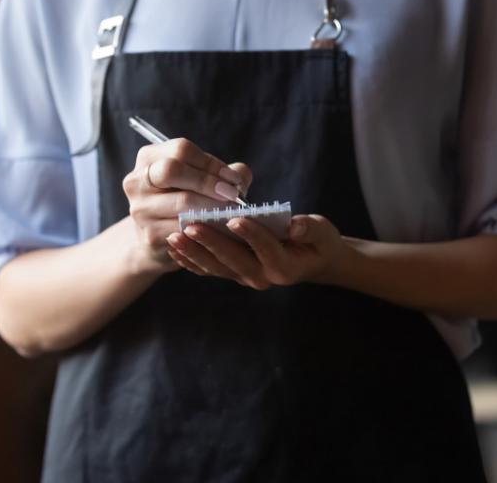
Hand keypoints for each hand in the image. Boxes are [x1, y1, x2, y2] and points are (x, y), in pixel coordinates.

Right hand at [123, 138, 252, 274]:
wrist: (159, 239)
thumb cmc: (186, 200)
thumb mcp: (200, 179)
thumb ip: (224, 172)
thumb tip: (239, 178)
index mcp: (149, 157)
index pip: (181, 150)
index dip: (211, 163)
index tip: (233, 178)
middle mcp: (137, 180)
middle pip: (172, 170)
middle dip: (208, 181)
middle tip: (232, 194)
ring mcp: (140, 209)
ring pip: (182, 202)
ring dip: (213, 206)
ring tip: (232, 211)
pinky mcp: (149, 235)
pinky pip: (184, 228)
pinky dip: (207, 227)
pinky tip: (220, 229)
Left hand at [166, 214, 348, 289]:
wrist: (311, 261)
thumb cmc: (317, 242)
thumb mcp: (322, 233)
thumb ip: (310, 229)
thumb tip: (295, 224)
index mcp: (285, 267)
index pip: (266, 249)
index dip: (251, 235)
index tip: (234, 219)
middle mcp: (263, 277)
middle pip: (233, 260)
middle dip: (211, 242)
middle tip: (191, 225)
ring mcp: (245, 277)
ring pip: (216, 267)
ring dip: (194, 252)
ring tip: (175, 235)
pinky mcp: (233, 274)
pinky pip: (208, 270)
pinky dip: (190, 260)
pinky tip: (174, 247)